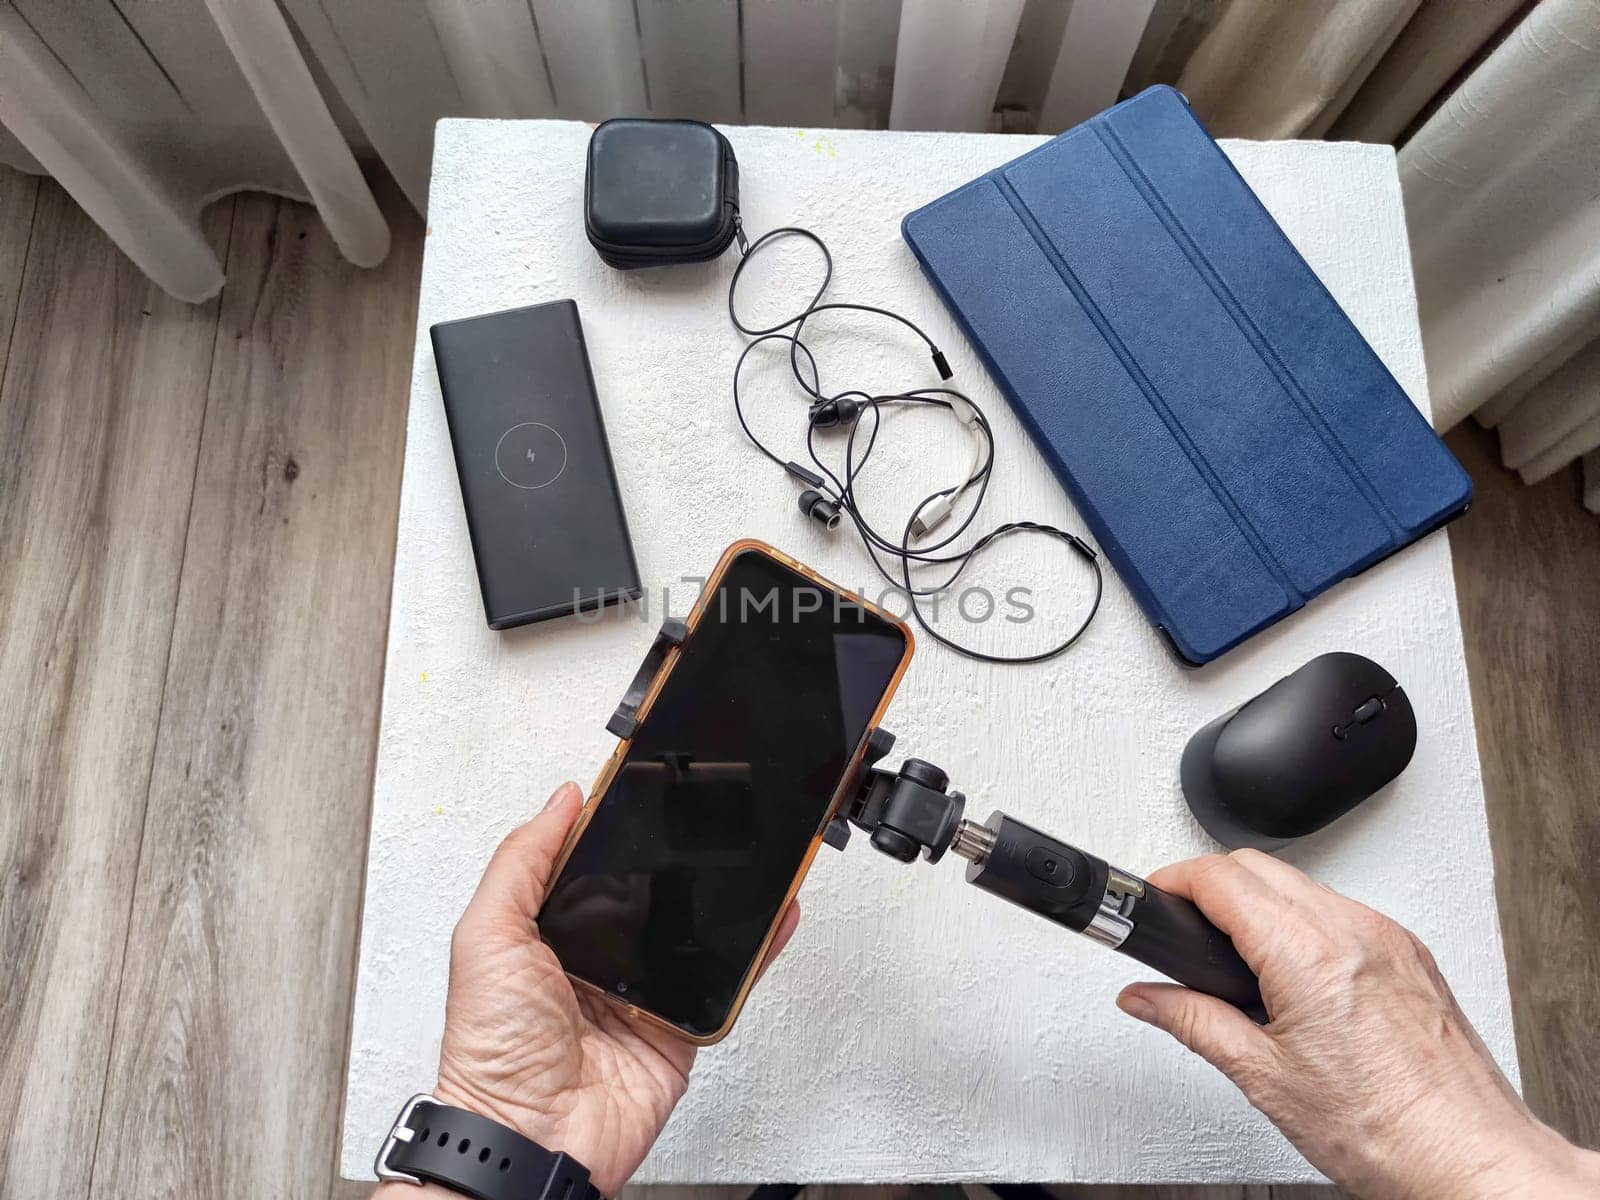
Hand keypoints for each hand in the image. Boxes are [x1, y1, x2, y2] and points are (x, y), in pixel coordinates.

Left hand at [376, 781, 798, 1197]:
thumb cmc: (493, 1052)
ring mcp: (644, 990)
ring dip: (724, 897)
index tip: (642, 793)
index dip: (615, 830)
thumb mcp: (487, 936)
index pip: (591, 865)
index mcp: (548, 932)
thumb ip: (521, 863)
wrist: (533, 1134)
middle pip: (649, 893)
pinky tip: (775, 912)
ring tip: (750, 854)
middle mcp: (597, 958)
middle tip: (704, 822)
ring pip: (695, 930)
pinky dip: (758, 947)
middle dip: (676, 861)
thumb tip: (559, 802)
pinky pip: (728, 976)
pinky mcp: (682, 1022)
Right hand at [1116, 850, 1599, 1199]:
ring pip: (1301, 884)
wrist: (1470, 1161)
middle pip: (1257, 866)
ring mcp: (1388, 937)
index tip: (1154, 898)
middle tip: (1183, 927)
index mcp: (1307, 953)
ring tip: (1235, 958)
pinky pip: (1342, 911)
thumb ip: (1193, 1021)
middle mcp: (1353, 930)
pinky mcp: (1411, 953)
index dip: (1173, 881)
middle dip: (1210, 885)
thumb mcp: (1263, 1077)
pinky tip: (1293, 974)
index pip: (1220, 878)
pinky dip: (1304, 923)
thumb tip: (1148, 999)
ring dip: (1259, 903)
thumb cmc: (1386, 1132)